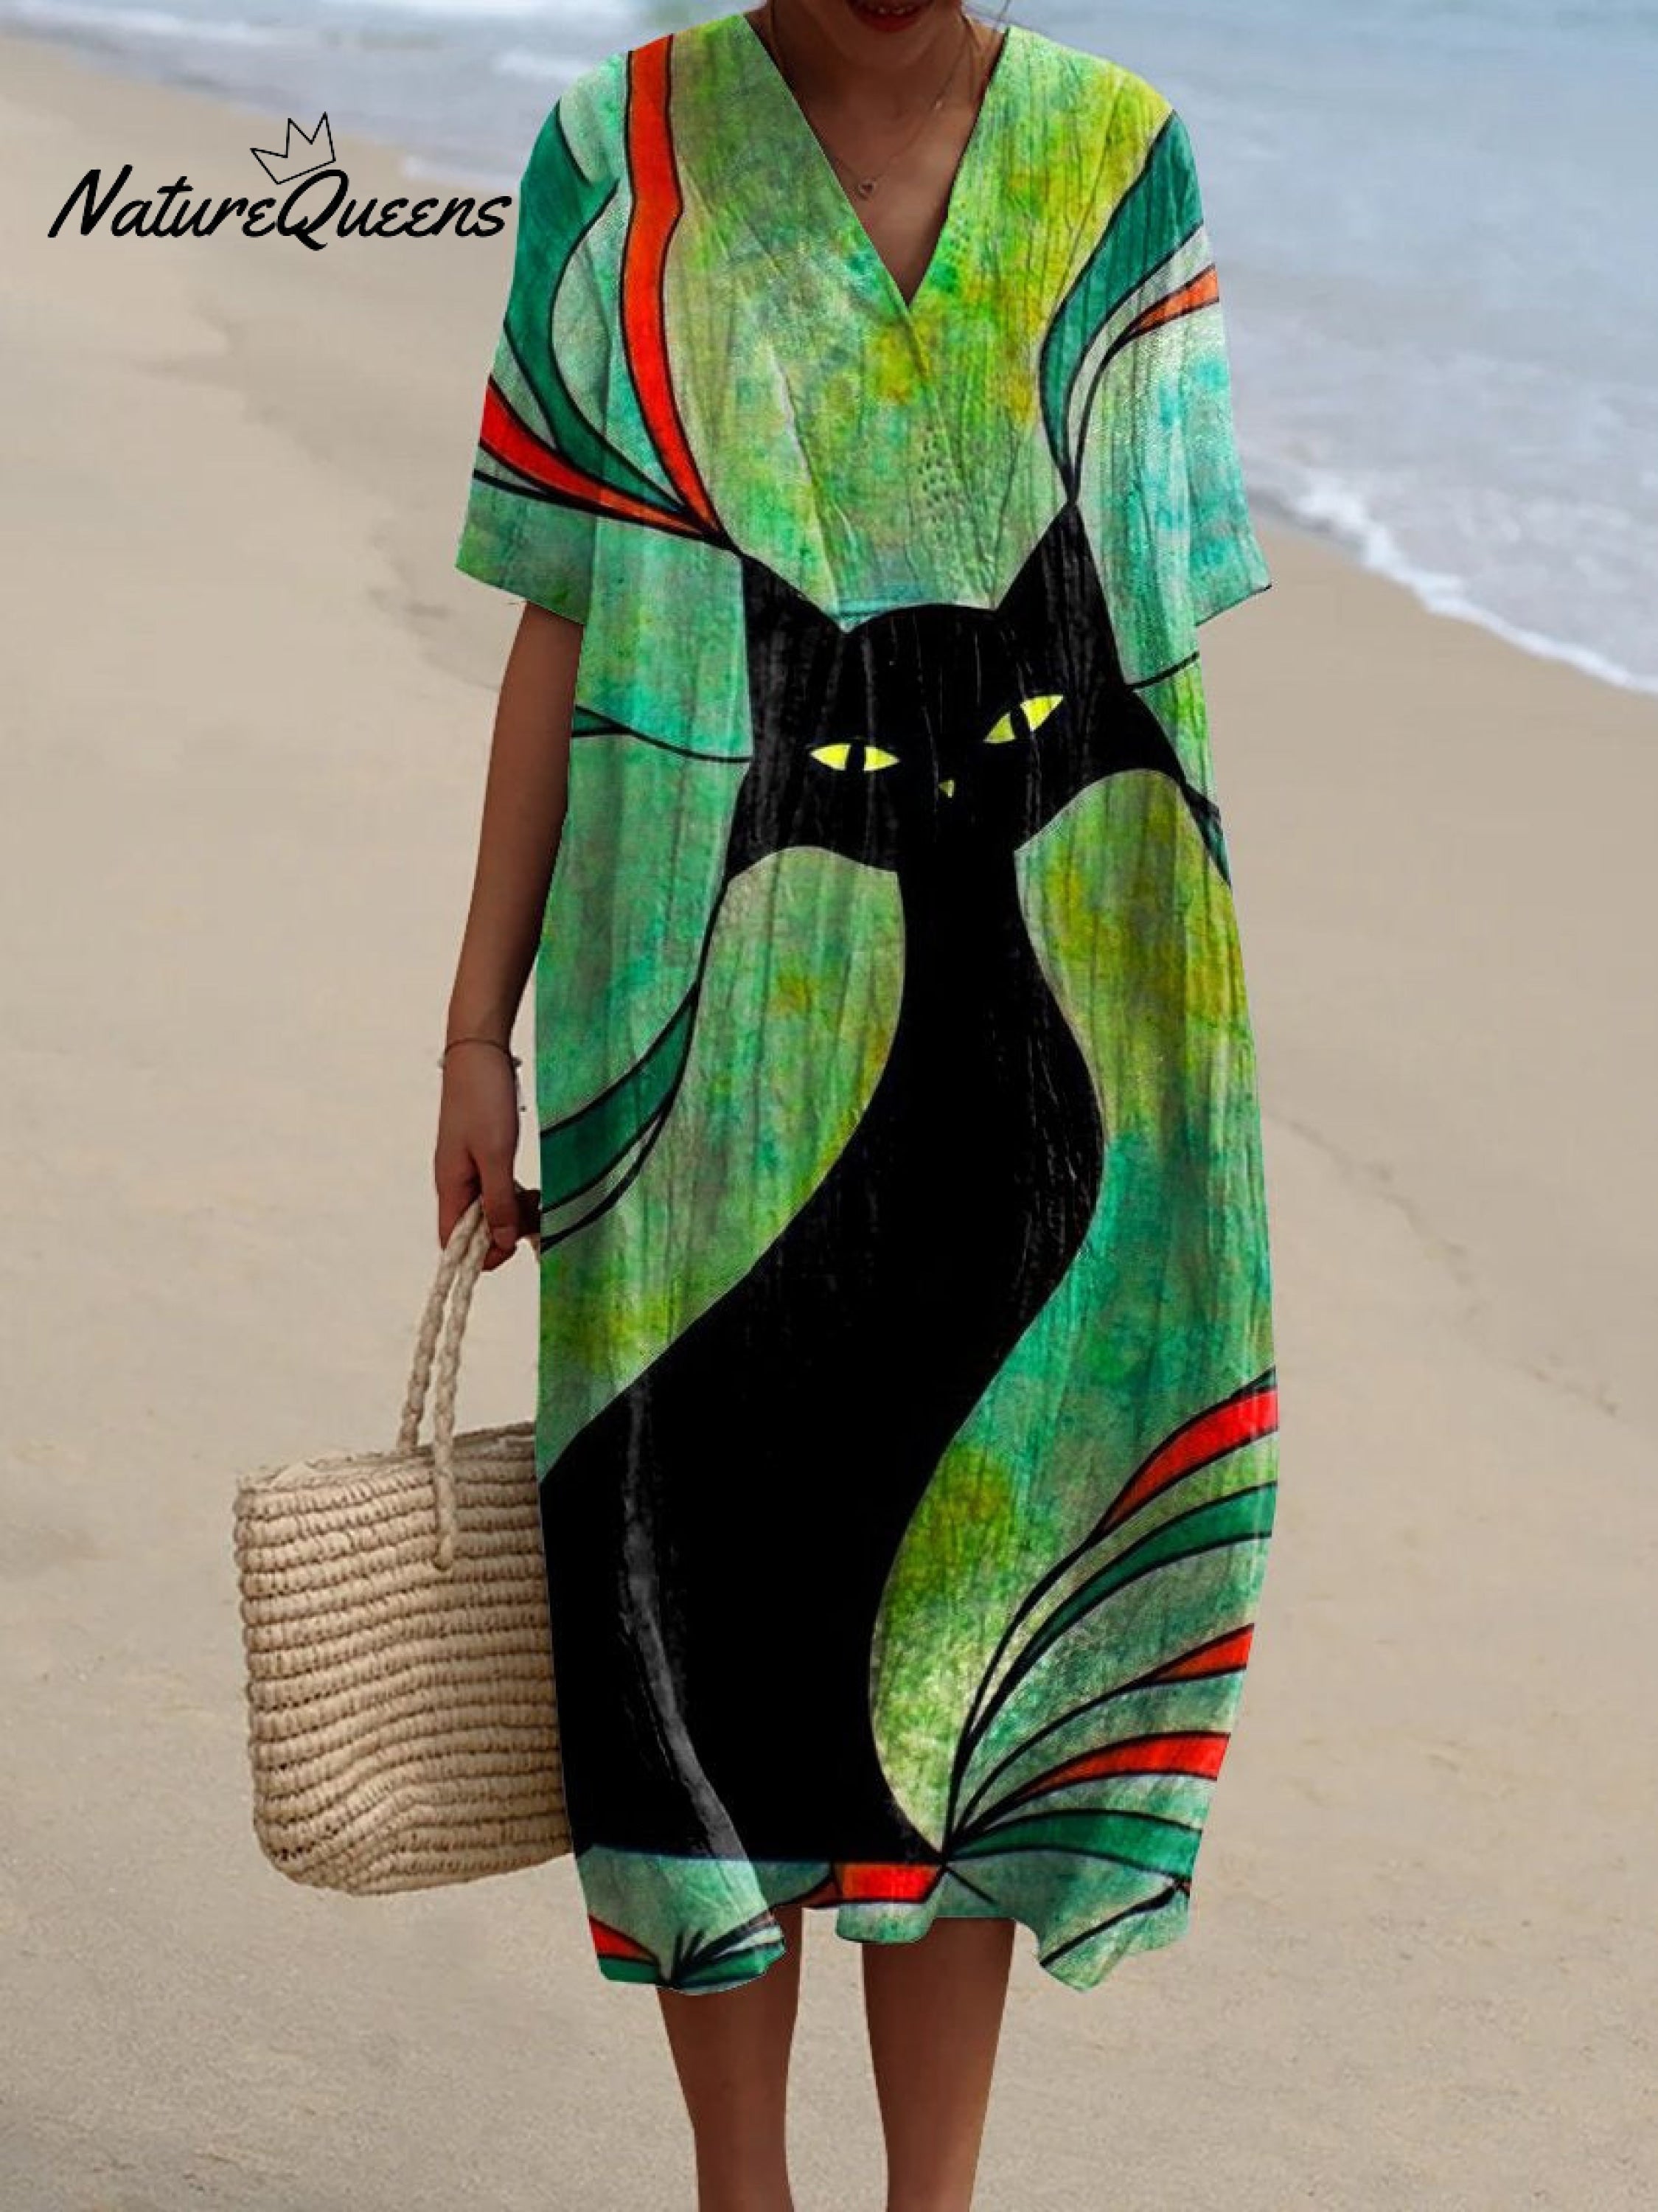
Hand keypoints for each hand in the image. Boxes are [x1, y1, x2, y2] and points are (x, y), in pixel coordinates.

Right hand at [433, 1041, 540, 1271]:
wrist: (480, 1052)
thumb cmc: (484, 1100)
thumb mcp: (496, 1155)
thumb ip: (498, 1201)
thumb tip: (500, 1242)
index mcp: (450, 1186)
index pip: (452, 1242)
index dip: (481, 1255)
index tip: (514, 1248)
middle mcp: (455, 1182)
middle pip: (474, 1229)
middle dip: (505, 1232)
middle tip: (537, 1220)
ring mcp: (469, 1168)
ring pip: (489, 1209)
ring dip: (514, 1213)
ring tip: (539, 1201)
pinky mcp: (483, 1155)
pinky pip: (497, 1189)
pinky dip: (515, 1194)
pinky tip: (533, 1189)